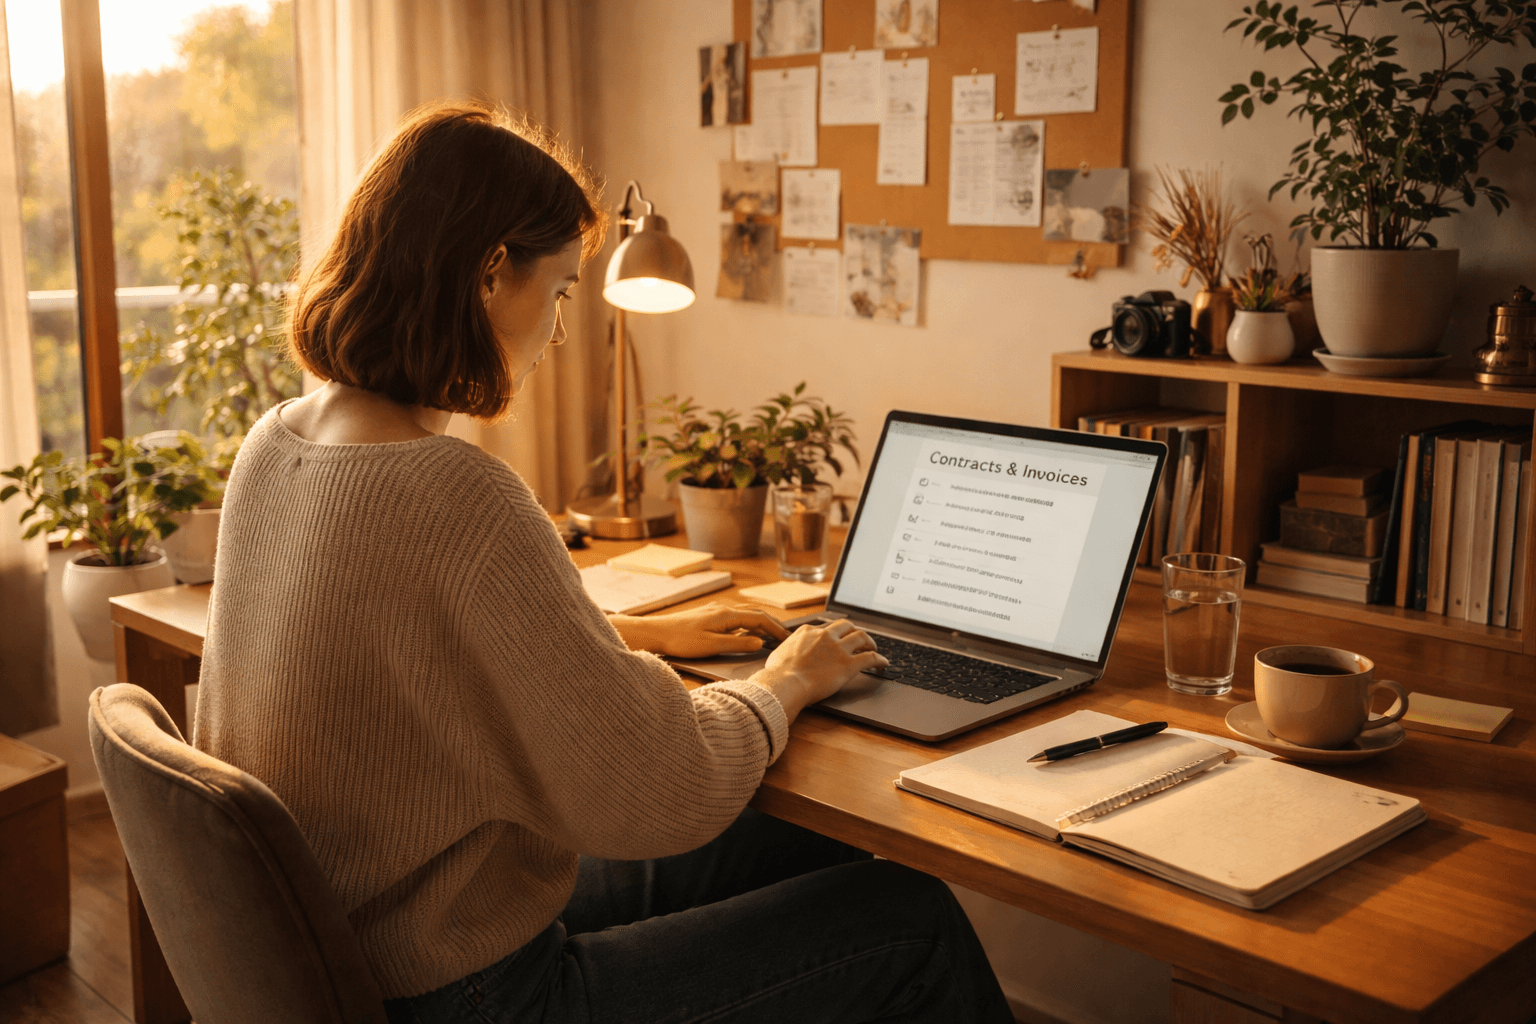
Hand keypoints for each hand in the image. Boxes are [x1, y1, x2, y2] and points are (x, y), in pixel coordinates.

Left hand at [609, 603, 789, 658]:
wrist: (656, 633)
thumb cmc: (680, 640)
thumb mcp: (712, 646)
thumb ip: (737, 644)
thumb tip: (759, 642)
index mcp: (727, 615)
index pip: (760, 619)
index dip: (776, 629)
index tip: (787, 639)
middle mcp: (723, 609)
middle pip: (755, 614)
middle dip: (772, 625)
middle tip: (784, 637)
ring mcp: (715, 611)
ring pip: (745, 615)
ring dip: (760, 624)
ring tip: (770, 636)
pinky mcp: (708, 616)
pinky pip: (735, 618)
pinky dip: (747, 625)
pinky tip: (746, 634)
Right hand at [752, 620, 888, 721]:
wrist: (786, 683)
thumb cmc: (778, 673)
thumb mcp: (779, 653)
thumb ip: (788, 649)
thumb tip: (785, 653)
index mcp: (808, 632)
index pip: (826, 627)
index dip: (834, 633)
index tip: (837, 639)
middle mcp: (825, 636)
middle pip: (847, 625)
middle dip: (854, 631)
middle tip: (859, 639)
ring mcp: (838, 649)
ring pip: (861, 636)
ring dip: (870, 641)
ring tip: (873, 648)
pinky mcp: (848, 664)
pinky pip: (870, 657)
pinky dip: (879, 659)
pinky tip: (883, 663)